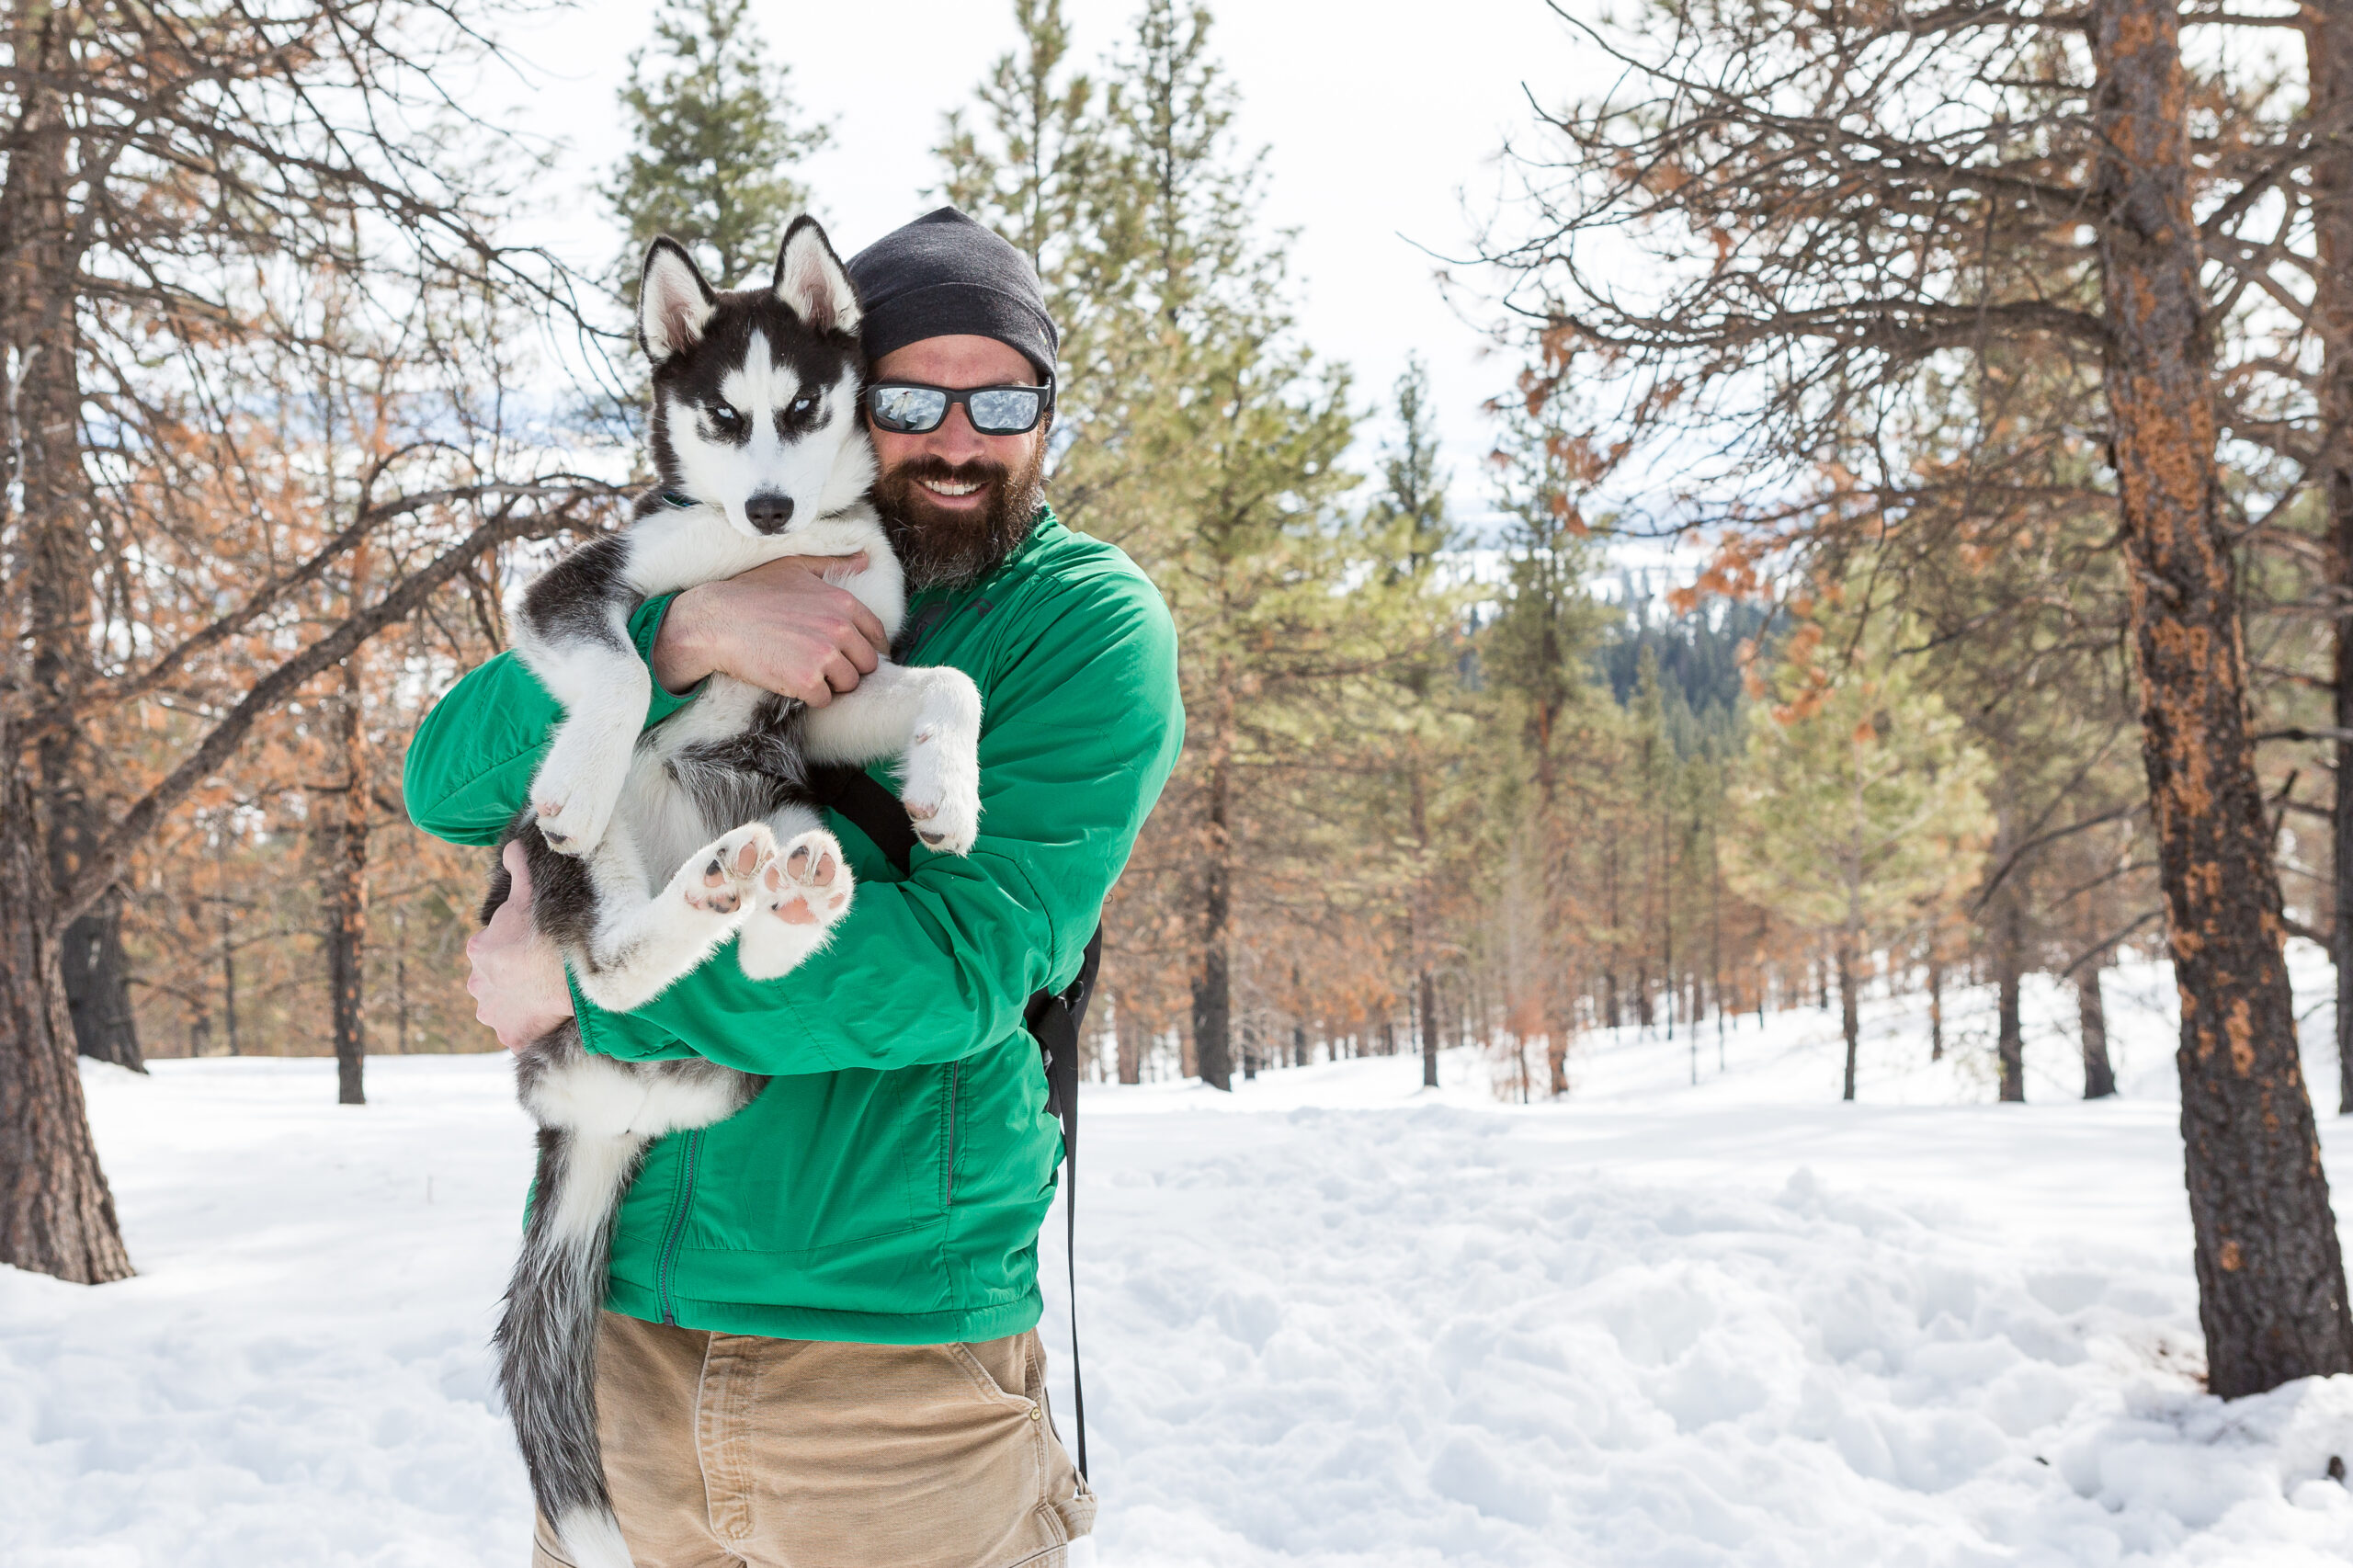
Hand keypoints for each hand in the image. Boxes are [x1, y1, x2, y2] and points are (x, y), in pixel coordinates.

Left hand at [465, 841, 575, 1053]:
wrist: (574, 973)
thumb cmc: (551, 932)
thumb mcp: (530, 892)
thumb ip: (517, 868)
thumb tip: (511, 845)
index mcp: (479, 951)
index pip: (488, 951)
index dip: (511, 949)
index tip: (532, 949)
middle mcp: (478, 985)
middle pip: (491, 982)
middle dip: (509, 979)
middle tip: (539, 973)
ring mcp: (494, 1013)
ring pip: (499, 1009)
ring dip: (515, 1005)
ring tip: (542, 997)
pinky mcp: (511, 1036)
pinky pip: (515, 1035)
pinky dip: (526, 1029)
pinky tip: (544, 1018)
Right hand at [652, 552, 887, 706]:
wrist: (716, 620)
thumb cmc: (751, 591)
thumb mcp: (794, 566)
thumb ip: (833, 564)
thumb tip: (866, 558)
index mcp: (843, 602)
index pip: (876, 635)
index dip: (866, 647)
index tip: (853, 655)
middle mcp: (840, 629)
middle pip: (867, 664)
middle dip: (849, 666)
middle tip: (823, 665)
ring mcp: (824, 656)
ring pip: (849, 684)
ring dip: (831, 683)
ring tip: (805, 672)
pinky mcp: (806, 681)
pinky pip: (824, 700)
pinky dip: (810, 697)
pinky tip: (792, 682)